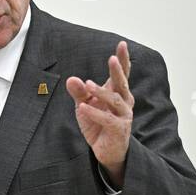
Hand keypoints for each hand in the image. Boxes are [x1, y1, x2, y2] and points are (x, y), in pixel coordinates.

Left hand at [65, 40, 132, 186]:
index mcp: (117, 93)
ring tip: (88, 85)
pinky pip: (107, 119)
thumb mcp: (84, 105)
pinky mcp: (118, 129)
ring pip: (115, 101)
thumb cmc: (97, 124)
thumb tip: (71, 79)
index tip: (122, 44)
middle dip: (118, 71)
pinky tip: (83, 107)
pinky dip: (95, 113)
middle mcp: (124, 102)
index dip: (123, 60)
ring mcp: (123, 116)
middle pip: (122, 84)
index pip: (122, 74)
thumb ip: (79, 92)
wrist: (105, 150)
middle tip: (112, 59)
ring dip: (101, 92)